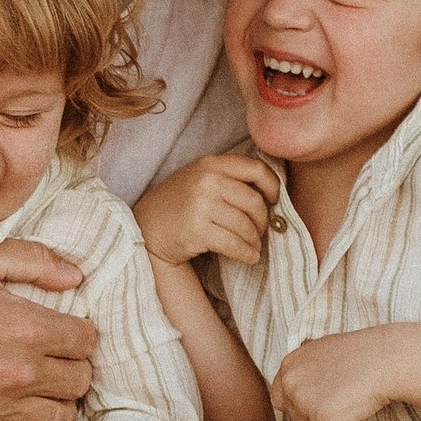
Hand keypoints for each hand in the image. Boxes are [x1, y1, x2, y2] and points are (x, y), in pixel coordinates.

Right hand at [0, 242, 94, 420]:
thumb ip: (33, 262)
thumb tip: (76, 276)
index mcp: (25, 328)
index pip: (86, 342)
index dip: (80, 333)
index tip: (65, 331)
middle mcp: (15, 375)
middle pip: (79, 384)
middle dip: (72, 368)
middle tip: (55, 360)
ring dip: (54, 404)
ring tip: (38, 389)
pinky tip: (12, 414)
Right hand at [135, 150, 280, 266]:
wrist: (146, 227)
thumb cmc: (178, 204)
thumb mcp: (199, 177)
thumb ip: (228, 177)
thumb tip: (268, 193)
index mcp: (211, 163)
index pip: (255, 168)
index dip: (272, 185)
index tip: (274, 200)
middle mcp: (207, 180)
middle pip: (254, 202)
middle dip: (263, 221)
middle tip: (261, 232)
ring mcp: (201, 205)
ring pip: (245, 226)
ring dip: (254, 241)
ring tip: (253, 247)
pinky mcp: (197, 230)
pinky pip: (234, 244)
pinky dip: (246, 253)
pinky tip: (249, 257)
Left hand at [272, 329, 406, 420]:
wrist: (389, 359)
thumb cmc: (364, 355)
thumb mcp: (324, 353)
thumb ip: (306, 372)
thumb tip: (303, 394)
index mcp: (289, 364)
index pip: (281, 398)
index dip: (304, 404)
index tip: (325, 399)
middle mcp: (290, 381)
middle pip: (294, 417)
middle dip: (315, 416)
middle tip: (342, 399)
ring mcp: (303, 400)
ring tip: (349, 400)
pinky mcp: (320, 418)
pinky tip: (353, 411)